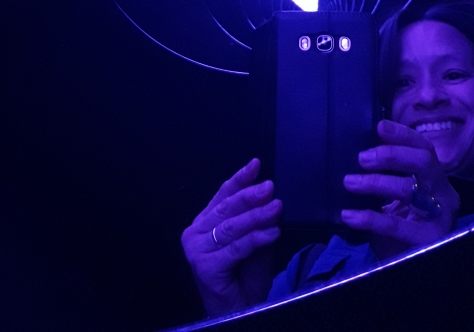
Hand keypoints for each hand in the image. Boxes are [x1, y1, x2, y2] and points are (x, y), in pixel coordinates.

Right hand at [181, 158, 282, 317]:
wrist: (239, 309)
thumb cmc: (244, 275)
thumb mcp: (255, 241)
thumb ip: (259, 221)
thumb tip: (271, 197)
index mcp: (205, 221)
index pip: (223, 195)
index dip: (240, 179)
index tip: (256, 165)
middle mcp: (196, 232)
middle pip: (226, 209)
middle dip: (250, 196)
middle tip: (269, 187)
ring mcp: (197, 249)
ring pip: (231, 227)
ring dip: (257, 216)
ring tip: (276, 208)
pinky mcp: (205, 266)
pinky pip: (236, 248)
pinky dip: (256, 238)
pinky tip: (272, 232)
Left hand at [342, 120, 459, 260]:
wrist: (409, 267)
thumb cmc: (403, 226)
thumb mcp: (398, 197)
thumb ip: (388, 174)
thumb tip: (362, 149)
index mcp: (436, 179)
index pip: (425, 148)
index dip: (404, 135)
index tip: (380, 126)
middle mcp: (444, 194)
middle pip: (423, 162)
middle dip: (391, 155)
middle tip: (362, 159)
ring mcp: (440, 217)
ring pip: (410, 190)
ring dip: (375, 183)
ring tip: (349, 182)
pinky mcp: (429, 240)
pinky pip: (396, 224)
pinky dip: (369, 217)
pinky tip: (349, 215)